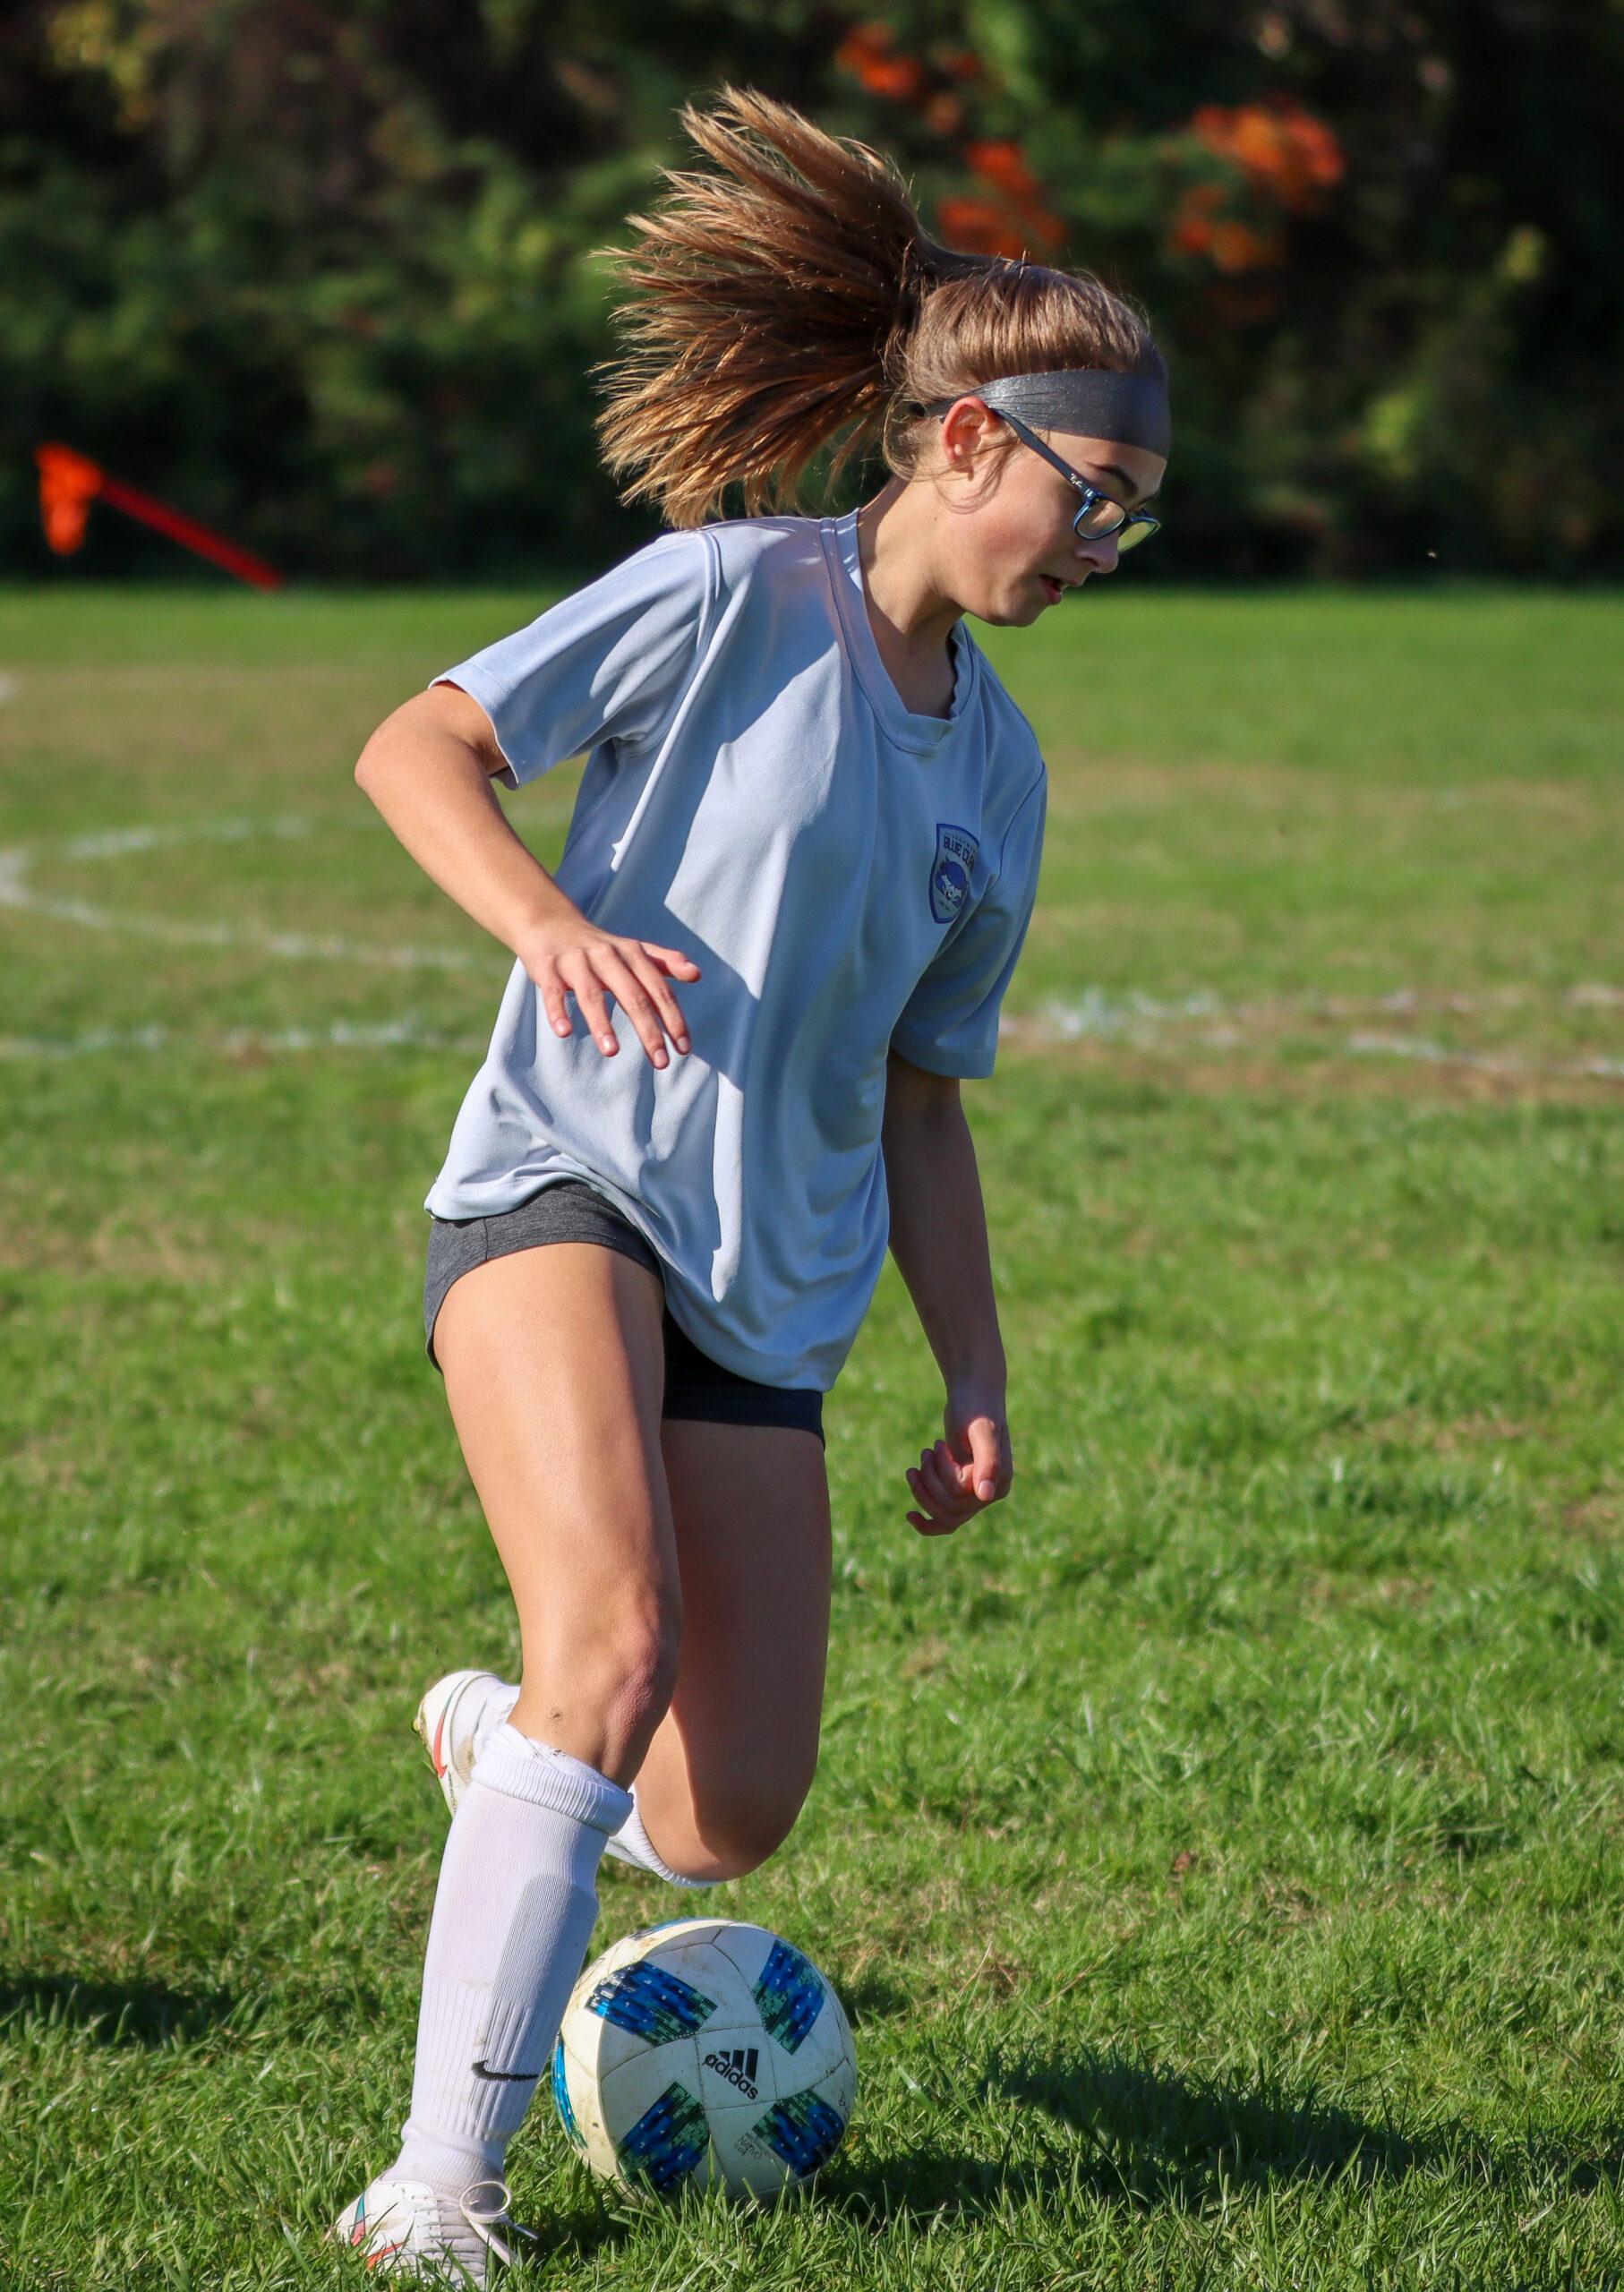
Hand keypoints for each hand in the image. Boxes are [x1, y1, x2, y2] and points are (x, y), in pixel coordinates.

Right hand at [521, 915, 700, 1068]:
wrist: (550, 922)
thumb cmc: (599, 947)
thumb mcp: (633, 950)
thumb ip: (664, 962)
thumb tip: (697, 974)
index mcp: (631, 953)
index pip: (658, 989)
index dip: (673, 1018)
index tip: (683, 1049)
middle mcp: (606, 955)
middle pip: (632, 995)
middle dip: (648, 1030)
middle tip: (661, 1062)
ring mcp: (576, 961)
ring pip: (591, 993)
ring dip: (601, 1023)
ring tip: (612, 1052)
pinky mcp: (547, 967)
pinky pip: (553, 991)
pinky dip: (557, 1010)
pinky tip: (564, 1032)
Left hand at [905, 1390, 1012, 1536]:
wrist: (972, 1394)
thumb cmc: (976, 1407)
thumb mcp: (980, 1430)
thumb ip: (988, 1462)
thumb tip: (985, 1497)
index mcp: (1001, 1481)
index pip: (959, 1494)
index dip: (942, 1471)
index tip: (939, 1444)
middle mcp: (990, 1493)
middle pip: (949, 1509)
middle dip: (929, 1480)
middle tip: (926, 1452)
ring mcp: (976, 1495)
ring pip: (943, 1514)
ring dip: (922, 1490)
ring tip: (918, 1463)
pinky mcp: (961, 1492)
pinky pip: (944, 1519)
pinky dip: (926, 1521)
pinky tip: (910, 1515)